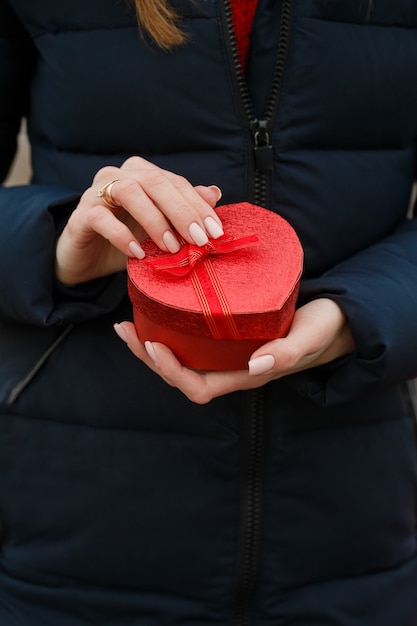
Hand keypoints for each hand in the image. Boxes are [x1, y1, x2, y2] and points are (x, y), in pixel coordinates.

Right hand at [55, 156, 222, 284]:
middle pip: (155, 182)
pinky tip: (138, 254)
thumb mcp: (160, 227)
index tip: (216, 232)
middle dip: (181, 211)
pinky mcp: (81, 215)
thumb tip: (214, 192)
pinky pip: (102, 219)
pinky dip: (122, 236)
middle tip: (199, 240)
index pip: (176, 183)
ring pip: (129, 191)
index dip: (198, 206)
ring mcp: (96, 192)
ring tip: (170, 247)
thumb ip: (184, 210)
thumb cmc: (127, 239)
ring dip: (154, 220)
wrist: (86, 258)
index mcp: (142, 174)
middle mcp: (119, 175)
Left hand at [114, 298, 355, 403]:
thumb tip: (257, 364)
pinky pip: (190, 339)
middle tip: (126, 329)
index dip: (172, 373)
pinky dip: (167, 328)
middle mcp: (230, 368)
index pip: (199, 387)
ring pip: (180, 358)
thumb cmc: (323, 330)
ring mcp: (227, 354)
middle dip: (149, 357)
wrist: (334, 322)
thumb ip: (288, 351)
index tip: (155, 344)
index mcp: (245, 375)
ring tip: (128, 322)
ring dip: (150, 344)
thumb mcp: (310, 337)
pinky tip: (155, 309)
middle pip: (179, 374)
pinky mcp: (227, 337)